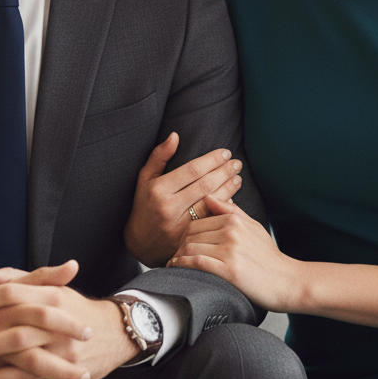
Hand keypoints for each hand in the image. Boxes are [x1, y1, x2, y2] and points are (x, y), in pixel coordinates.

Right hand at [0, 260, 98, 378]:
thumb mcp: (9, 290)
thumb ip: (42, 278)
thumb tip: (73, 266)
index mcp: (8, 306)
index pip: (40, 309)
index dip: (66, 319)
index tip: (89, 326)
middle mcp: (1, 328)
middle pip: (36, 337)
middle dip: (66, 347)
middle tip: (89, 353)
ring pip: (31, 365)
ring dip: (60, 374)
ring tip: (84, 378)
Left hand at [0, 264, 137, 378]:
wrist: (113, 332)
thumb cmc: (74, 308)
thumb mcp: (48, 289)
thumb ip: (13, 279)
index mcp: (50, 297)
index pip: (12, 295)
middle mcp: (57, 324)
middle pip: (18, 334)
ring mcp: (63, 351)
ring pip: (25, 367)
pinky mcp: (67, 373)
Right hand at [125, 132, 243, 266]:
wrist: (140, 243)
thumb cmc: (144, 205)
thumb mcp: (145, 179)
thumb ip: (159, 156)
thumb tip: (175, 135)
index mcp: (159, 189)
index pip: (192, 170)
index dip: (212, 159)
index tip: (226, 152)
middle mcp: (169, 206)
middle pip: (205, 185)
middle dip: (224, 171)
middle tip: (237, 163)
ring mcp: (179, 225)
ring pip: (211, 203)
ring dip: (229, 188)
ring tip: (237, 177)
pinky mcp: (188, 238)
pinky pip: (211, 219)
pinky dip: (223, 207)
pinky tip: (232, 198)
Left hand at [169, 198, 302, 312]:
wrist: (286, 281)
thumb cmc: (269, 256)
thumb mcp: (253, 226)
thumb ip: (230, 211)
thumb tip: (208, 197)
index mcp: (234, 219)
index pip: (197, 220)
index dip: (186, 232)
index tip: (180, 242)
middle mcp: (230, 231)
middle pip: (191, 233)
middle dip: (180, 243)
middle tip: (174, 253)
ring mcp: (229, 250)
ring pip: (191, 246)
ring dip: (178, 255)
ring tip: (174, 262)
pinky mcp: (228, 269)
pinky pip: (196, 262)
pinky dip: (183, 264)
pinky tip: (177, 267)